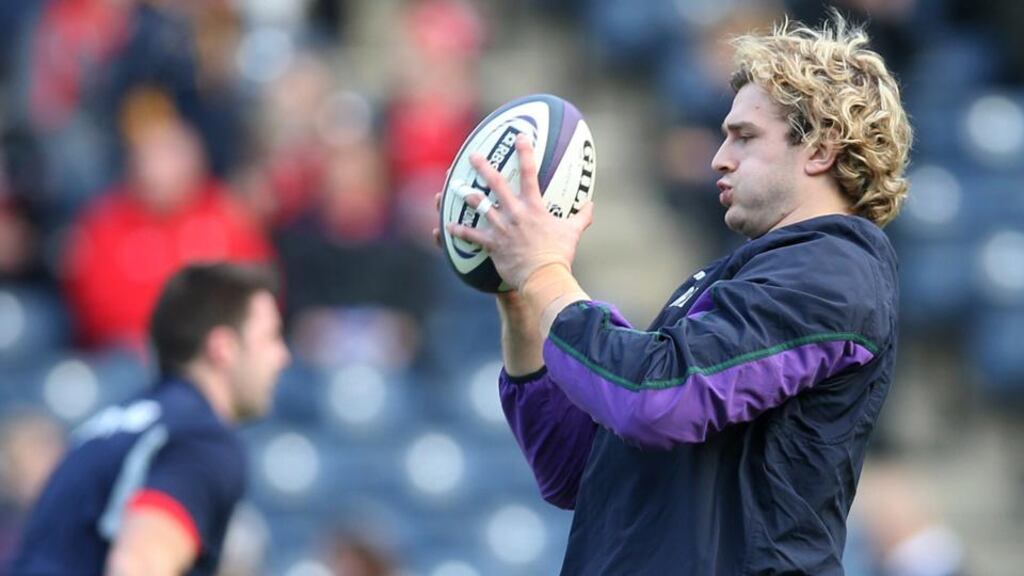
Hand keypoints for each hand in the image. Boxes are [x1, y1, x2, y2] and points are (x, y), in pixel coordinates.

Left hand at [446, 135, 593, 289]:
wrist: (543, 276)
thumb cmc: (559, 254)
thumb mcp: (573, 232)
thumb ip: (581, 217)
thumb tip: (591, 205)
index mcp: (534, 207)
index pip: (530, 173)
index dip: (525, 152)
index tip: (520, 136)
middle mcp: (515, 213)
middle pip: (496, 183)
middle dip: (484, 167)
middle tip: (473, 156)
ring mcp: (501, 227)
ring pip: (479, 205)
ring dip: (467, 195)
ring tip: (454, 187)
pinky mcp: (492, 244)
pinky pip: (472, 235)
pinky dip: (460, 230)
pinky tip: (448, 226)